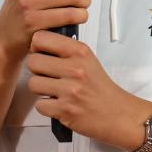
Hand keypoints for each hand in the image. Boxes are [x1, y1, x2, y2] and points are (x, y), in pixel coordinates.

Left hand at [26, 30, 151, 149]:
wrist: (118, 114)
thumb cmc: (101, 88)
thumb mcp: (88, 60)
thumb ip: (66, 50)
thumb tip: (39, 44)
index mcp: (80, 52)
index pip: (41, 38)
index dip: (36, 47)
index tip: (41, 53)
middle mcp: (75, 69)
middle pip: (33, 61)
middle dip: (36, 70)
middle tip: (46, 75)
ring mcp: (70, 90)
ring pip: (33, 84)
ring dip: (39, 89)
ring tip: (52, 90)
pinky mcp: (65, 110)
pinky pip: (39, 105)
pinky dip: (46, 107)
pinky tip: (57, 104)